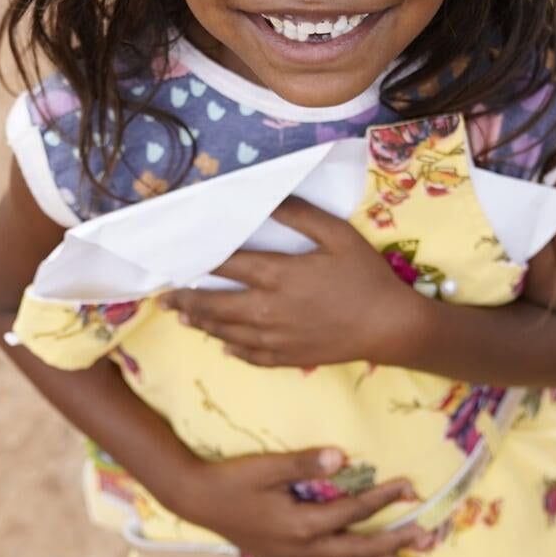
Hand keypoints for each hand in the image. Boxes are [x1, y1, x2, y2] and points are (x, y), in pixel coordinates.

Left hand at [158, 196, 415, 366]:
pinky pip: (250, 356)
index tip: (179, 259)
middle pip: (214, 307)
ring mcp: (275, 338)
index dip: (200, 262)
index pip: (226, 266)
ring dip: (202, 325)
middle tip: (165, 299)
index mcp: (277, 275)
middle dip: (186, 302)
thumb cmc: (366, 277)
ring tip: (184, 319)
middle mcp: (268, 309)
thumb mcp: (338, 235)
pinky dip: (232, 349)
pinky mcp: (288, 357)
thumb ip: (301, 216)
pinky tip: (224, 344)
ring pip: (227, 333)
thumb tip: (268, 199)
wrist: (390, 326)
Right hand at [176, 444, 431, 556]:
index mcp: (301, 525)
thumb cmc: (233, 479)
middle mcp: (299, 550)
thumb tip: (341, 456)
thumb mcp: (268, 466)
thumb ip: (305, 463)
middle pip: (355, 552)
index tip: (409, 487)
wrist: (197, 499)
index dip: (383, 499)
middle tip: (423, 536)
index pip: (353, 513)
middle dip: (392, 543)